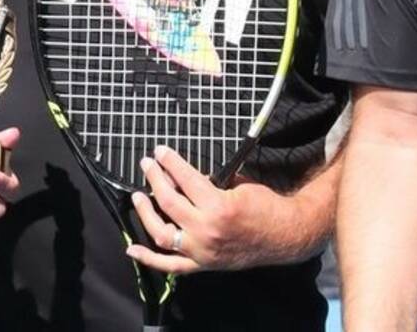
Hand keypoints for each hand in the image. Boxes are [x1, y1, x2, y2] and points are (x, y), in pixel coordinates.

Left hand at [126, 146, 288, 274]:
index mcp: (218, 207)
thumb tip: (185, 177)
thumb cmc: (265, 206)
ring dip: (146, 213)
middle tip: (147, 164)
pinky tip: (132, 249)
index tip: (160, 151)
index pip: (185, 179)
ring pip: (162, 233)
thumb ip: (210, 183)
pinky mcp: (202, 265)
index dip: (170, 162)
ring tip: (138, 196)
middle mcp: (206, 231)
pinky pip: (170, 266)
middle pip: (169, 202)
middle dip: (155, 179)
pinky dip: (149, 259)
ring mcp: (201, 251)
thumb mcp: (239, 186)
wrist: (284, 236)